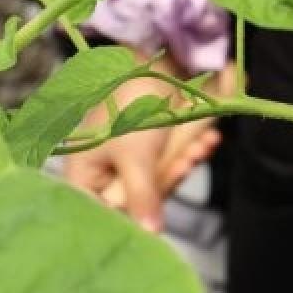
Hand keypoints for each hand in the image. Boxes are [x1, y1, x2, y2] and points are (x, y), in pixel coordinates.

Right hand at [62, 64, 234, 231]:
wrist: (151, 57)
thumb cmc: (128, 104)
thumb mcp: (135, 155)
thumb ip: (142, 196)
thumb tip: (151, 236)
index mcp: (84, 178)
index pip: (105, 216)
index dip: (132, 221)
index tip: (156, 222)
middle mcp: (104, 175)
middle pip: (139, 202)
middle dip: (169, 178)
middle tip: (186, 162)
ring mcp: (129, 163)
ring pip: (162, 181)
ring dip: (185, 161)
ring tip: (201, 144)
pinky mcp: (152, 150)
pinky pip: (173, 162)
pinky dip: (190, 150)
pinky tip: (207, 138)